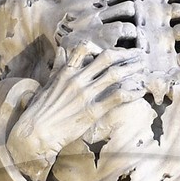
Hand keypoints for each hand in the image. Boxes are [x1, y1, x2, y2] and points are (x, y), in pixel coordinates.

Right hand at [4, 41, 134, 177]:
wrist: (36, 133)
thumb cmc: (40, 111)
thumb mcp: (47, 84)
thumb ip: (58, 66)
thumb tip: (61, 50)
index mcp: (67, 72)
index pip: (87, 49)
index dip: (104, 47)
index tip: (117, 50)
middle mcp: (78, 79)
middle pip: (107, 59)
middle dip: (126, 55)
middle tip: (139, 54)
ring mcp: (85, 95)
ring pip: (115, 75)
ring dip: (132, 70)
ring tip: (144, 68)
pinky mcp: (92, 111)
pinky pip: (117, 97)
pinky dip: (131, 92)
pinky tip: (140, 91)